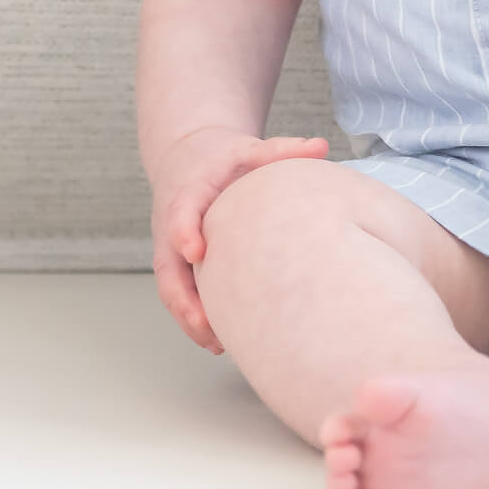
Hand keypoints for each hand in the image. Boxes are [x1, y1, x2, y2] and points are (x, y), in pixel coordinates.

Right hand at [149, 127, 329, 351]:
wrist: (190, 160)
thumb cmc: (224, 159)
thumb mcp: (249, 148)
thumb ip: (280, 150)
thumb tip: (321, 146)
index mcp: (188, 191)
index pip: (180, 210)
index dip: (183, 230)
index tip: (194, 250)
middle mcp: (173, 225)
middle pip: (167, 265)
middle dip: (183, 296)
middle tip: (205, 323)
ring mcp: (172, 248)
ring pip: (171, 288)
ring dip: (189, 317)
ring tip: (216, 342)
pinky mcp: (179, 266)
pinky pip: (180, 296)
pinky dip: (194, 319)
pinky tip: (219, 341)